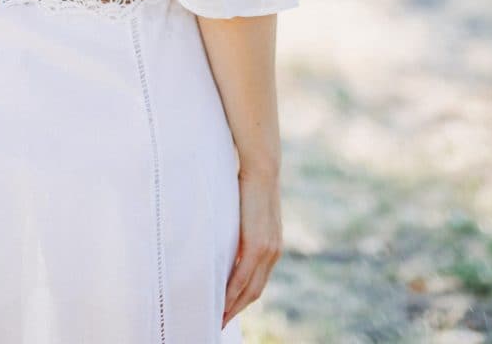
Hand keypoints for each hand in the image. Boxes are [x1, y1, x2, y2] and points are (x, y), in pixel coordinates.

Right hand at [222, 169, 283, 328]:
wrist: (262, 169)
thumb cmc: (250, 185)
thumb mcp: (248, 213)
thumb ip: (243, 230)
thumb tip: (228, 240)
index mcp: (273, 247)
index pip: (258, 281)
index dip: (243, 298)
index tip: (228, 309)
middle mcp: (273, 253)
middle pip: (254, 292)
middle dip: (236, 309)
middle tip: (219, 322)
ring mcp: (266, 251)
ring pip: (248, 290)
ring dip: (232, 307)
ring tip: (217, 318)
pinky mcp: (256, 246)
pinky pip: (242, 277)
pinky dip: (230, 293)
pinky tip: (220, 302)